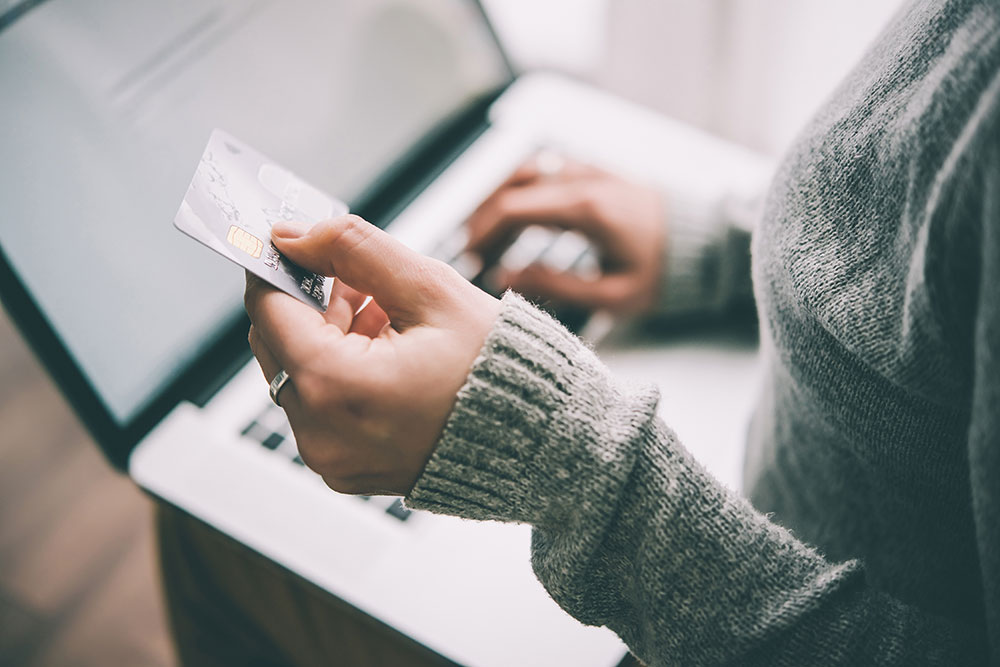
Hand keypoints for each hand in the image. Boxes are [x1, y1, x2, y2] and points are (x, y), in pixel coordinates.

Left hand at [244, 215, 501, 494]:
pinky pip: (320, 407)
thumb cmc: (498, 370)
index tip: (292, 242)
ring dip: (329, 335)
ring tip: (390, 320)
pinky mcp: (344, 468)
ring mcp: (330, 459)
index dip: (277, 265)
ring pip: (298, 372)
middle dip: (311, 301)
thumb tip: (294, 235)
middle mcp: (320, 434)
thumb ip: (354, 249)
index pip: (268, 308)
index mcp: (335, 388)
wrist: (539, 441)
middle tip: (360, 279)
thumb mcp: (430, 290)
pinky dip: (341, 372)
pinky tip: (389, 354)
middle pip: (276, 342)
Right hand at [466, 156, 665, 312]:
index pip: (513, 208)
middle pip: (511, 186)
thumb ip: (555, 285)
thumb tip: (504, 276)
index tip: (470, 260)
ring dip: (498, 199)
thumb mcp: (613, 294)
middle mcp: (583, 180)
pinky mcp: (594, 172)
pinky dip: (520, 189)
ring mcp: (588, 171)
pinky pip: (544, 170)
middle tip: (470, 252)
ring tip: (485, 235)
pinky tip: (515, 217)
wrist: (706, 244)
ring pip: (525, 171)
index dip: (482, 233)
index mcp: (586, 209)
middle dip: (482, 218)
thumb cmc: (664, 274)